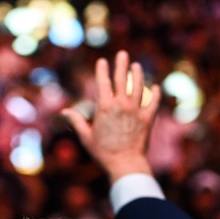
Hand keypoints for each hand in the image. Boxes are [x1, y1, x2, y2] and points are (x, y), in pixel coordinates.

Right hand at [62, 50, 160, 181]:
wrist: (124, 164)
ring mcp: (136, 111)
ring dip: (138, 75)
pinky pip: (153, 103)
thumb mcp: (86, 137)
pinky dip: (155, 94)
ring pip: (138, 87)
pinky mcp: (148, 119)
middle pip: (122, 79)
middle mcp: (121, 105)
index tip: (102, 61)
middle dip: (121, 64)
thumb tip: (64, 112)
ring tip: (137, 66)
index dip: (102, 70)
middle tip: (123, 54)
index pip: (103, 83)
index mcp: (105, 107)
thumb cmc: (103, 153)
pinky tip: (155, 86)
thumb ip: (76, 121)